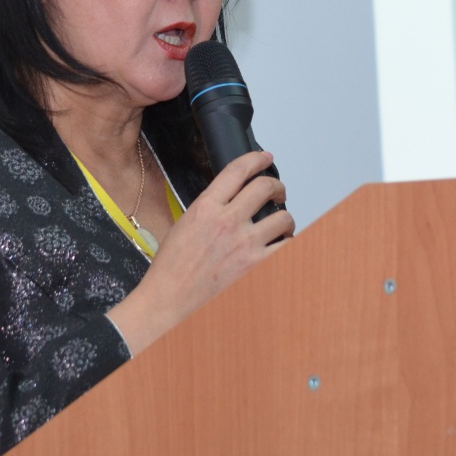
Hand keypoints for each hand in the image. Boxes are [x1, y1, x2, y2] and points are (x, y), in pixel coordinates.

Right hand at [106, 151, 293, 354]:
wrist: (168, 297)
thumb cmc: (171, 266)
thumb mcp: (185, 222)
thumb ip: (211, 206)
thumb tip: (234, 198)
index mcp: (206, 207)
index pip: (238, 170)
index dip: (257, 159)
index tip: (265, 158)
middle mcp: (227, 221)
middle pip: (265, 187)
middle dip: (276, 186)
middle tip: (277, 191)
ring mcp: (244, 244)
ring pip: (283, 217)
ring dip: (285, 217)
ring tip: (281, 223)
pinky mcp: (255, 265)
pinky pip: (286, 247)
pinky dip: (288, 242)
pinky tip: (282, 243)